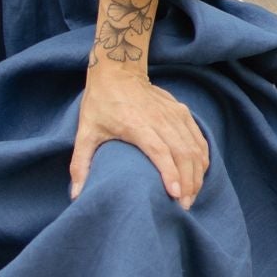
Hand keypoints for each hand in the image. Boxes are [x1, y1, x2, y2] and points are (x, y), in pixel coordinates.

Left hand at [70, 73, 209, 208]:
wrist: (117, 71)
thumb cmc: (100, 103)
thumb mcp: (85, 132)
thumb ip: (80, 164)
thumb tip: (75, 195)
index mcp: (136, 123)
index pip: (159, 150)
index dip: (169, 173)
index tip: (175, 194)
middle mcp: (159, 119)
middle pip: (182, 153)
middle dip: (187, 182)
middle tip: (184, 206)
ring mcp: (174, 114)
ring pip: (194, 148)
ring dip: (196, 174)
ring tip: (190, 197)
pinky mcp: (182, 112)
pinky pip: (199, 139)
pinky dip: (202, 159)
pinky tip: (198, 176)